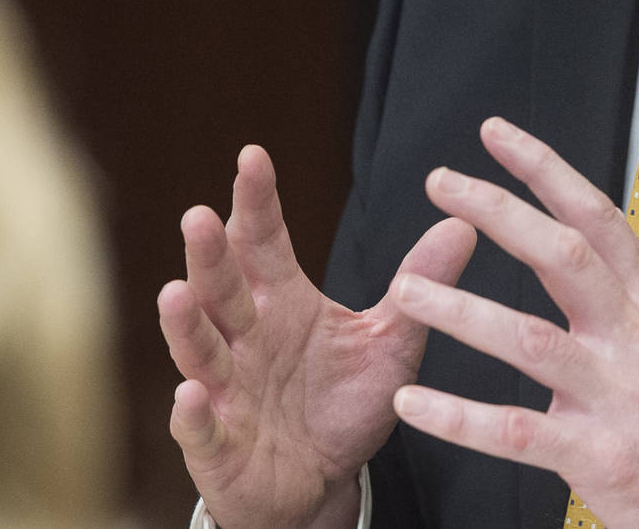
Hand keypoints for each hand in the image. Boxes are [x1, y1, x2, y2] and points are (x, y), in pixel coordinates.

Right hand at [159, 145, 477, 528]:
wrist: (320, 482)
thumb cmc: (342, 403)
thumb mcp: (389, 340)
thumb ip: (418, 285)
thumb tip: (464, 222)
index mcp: (282, 300)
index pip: (263, 241)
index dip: (256, 201)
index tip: (252, 155)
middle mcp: (244, 336)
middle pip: (221, 287)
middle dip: (208, 254)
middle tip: (198, 216)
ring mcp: (225, 389)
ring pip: (199, 350)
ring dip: (185, 324)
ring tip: (174, 292)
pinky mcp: (217, 444)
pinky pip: (201, 426)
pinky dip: (192, 412)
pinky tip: (189, 393)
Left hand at [388, 117, 638, 528]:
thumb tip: (601, 269)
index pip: (599, 219)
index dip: (546, 171)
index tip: (497, 137)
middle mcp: (638, 341)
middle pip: (564, 255)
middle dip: (499, 211)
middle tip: (442, 182)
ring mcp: (619, 398)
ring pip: (531, 340)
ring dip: (462, 311)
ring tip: (408, 292)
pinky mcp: (599, 458)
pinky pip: (517, 433)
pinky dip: (460, 418)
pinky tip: (415, 405)